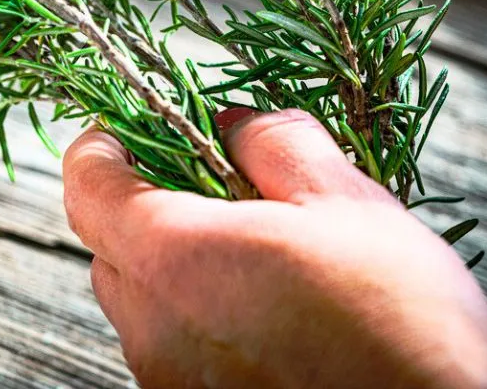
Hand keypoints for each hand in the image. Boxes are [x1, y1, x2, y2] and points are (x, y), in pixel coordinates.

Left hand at [63, 108, 486, 388]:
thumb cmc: (400, 326)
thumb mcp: (346, 201)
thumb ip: (274, 142)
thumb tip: (233, 123)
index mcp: (171, 258)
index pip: (85, 183)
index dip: (106, 144)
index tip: (141, 126)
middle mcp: (151, 327)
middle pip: (109, 244)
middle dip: (151, 204)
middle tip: (220, 188)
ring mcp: (166, 379)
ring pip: (142, 301)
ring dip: (180, 265)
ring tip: (261, 255)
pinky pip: (172, 347)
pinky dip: (200, 318)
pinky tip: (271, 313)